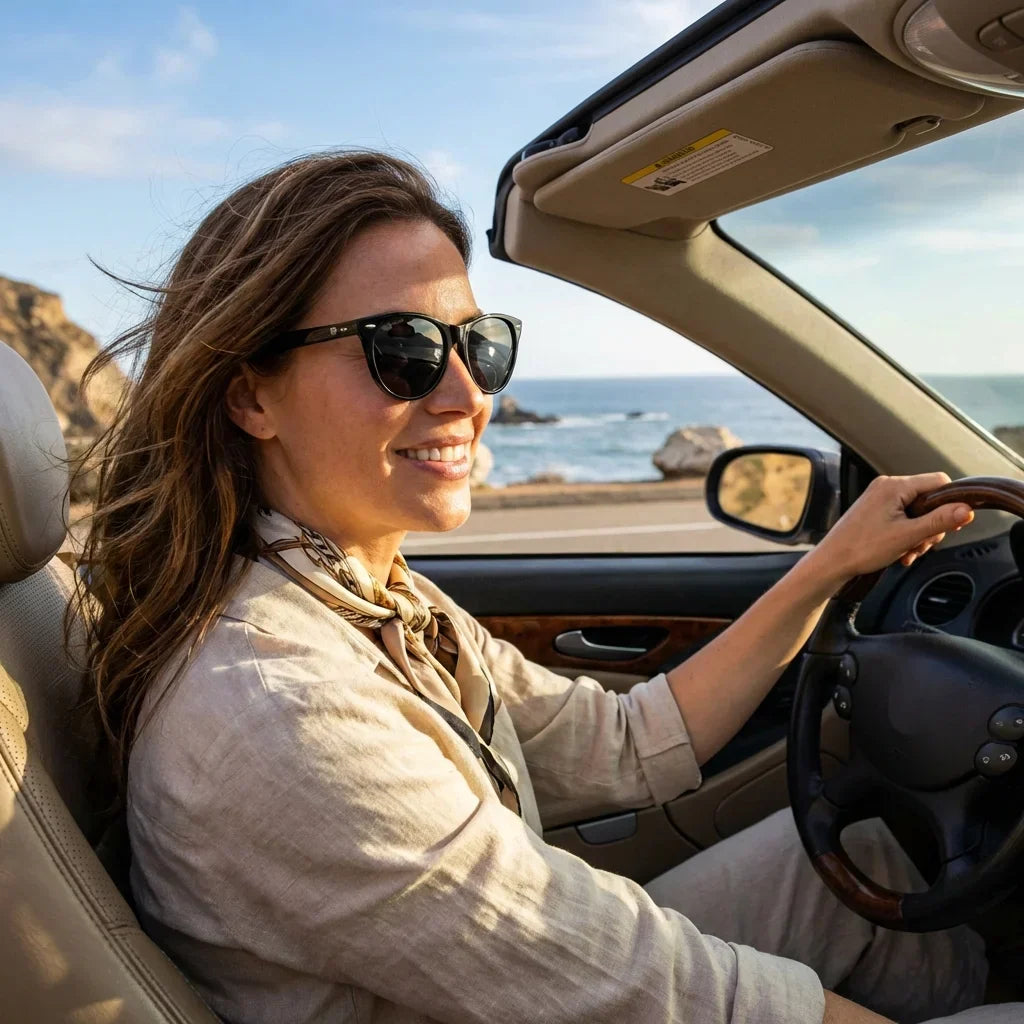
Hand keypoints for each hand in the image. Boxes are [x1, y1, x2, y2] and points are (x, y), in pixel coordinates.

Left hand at [807, 472, 974, 586]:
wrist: (832, 562)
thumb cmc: (862, 548)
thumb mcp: (908, 535)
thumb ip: (939, 521)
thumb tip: (966, 510)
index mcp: (894, 486)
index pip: (939, 482)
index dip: (950, 503)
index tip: (951, 525)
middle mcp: (886, 486)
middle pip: (928, 499)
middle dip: (931, 526)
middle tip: (921, 545)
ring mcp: (879, 498)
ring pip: (916, 512)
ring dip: (918, 534)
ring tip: (908, 552)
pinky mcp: (875, 510)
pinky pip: (902, 518)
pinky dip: (906, 535)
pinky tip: (900, 552)